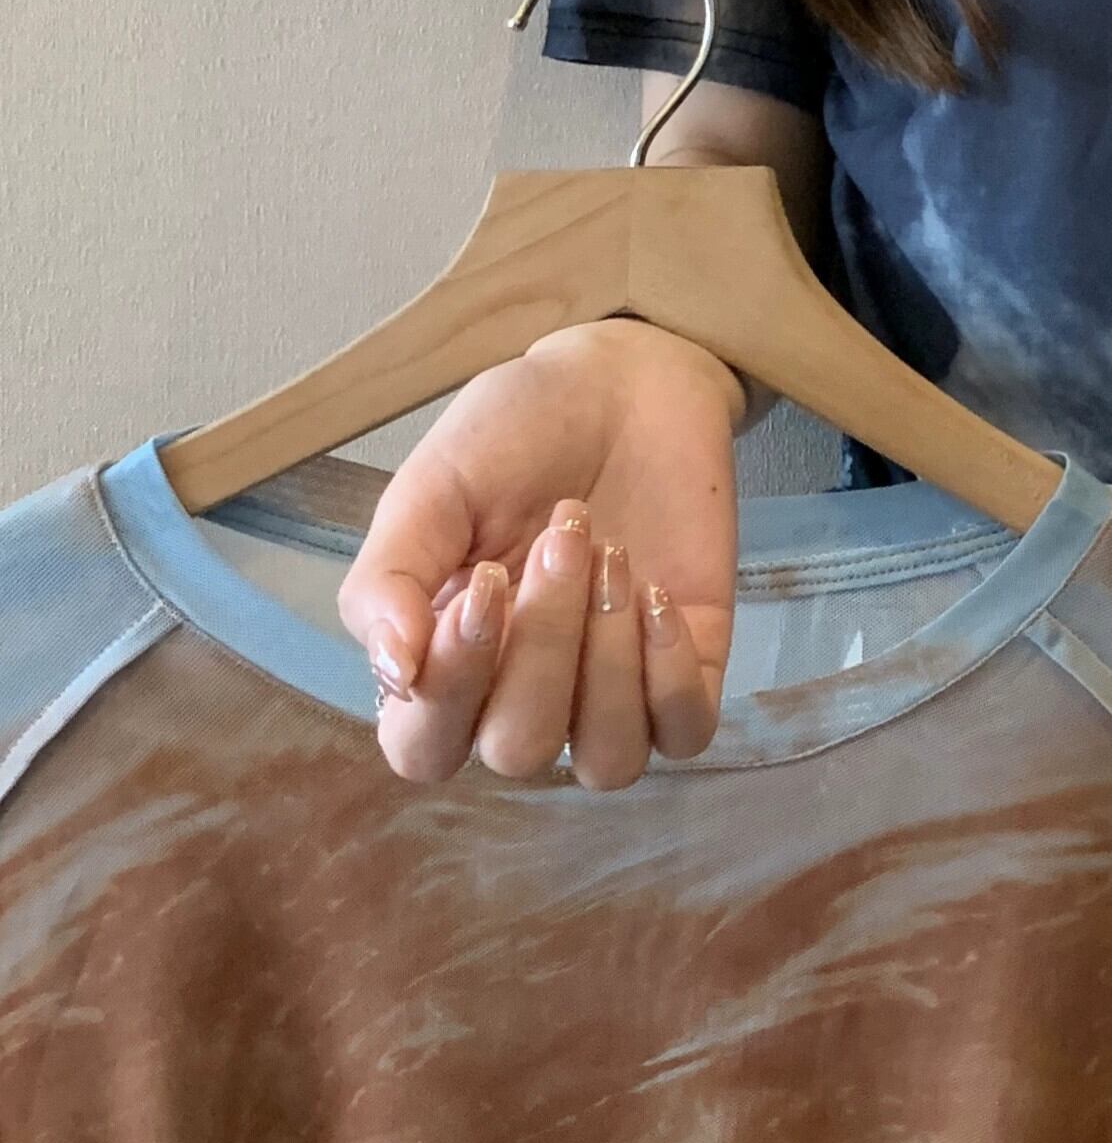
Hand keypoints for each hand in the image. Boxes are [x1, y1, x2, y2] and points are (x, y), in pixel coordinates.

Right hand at [333, 318, 743, 787]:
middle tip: (565, 535)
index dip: (453, 686)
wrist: (622, 383)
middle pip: (521, 749)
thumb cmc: (512, 437)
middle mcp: (521, 696)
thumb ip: (390, 582)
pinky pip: (686, 733)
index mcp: (442, 664)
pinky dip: (671, 675)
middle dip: (545, 643)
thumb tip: (394, 674)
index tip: (486, 578)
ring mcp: (611, 691)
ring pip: (606, 759)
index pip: (423, 749)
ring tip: (615, 558)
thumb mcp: (429, 493)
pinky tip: (656, 593)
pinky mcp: (690, 666)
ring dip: (609, 664)